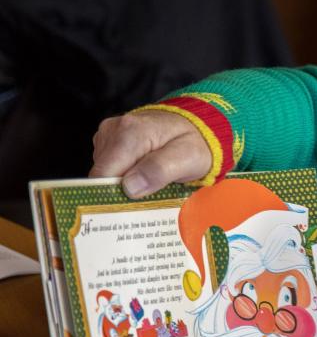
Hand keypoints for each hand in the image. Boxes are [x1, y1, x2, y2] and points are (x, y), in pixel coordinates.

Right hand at [90, 110, 211, 197]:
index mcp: (130, 133)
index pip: (103, 174)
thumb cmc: (195, 144)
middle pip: (101, 174)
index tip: (129, 209)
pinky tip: (142, 176)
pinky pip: (108, 166)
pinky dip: (122, 176)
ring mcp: (109, 134)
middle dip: (118, 192)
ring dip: (122, 184)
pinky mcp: (109, 141)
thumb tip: (129, 187)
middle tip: (146, 199)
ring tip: (148, 184)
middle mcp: (113, 130)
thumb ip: (159, 170)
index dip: (112, 195)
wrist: (196, 127)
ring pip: (104, 172)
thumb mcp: (188, 158)